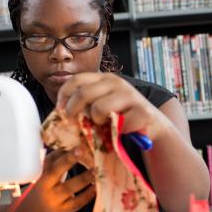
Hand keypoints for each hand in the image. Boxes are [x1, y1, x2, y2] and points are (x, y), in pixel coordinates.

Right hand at [35, 149, 95, 211]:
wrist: (36, 205)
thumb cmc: (45, 181)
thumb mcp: (45, 168)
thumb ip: (56, 157)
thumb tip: (71, 145)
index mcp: (44, 180)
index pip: (56, 169)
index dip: (68, 159)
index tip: (80, 149)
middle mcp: (50, 194)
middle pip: (67, 187)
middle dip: (82, 177)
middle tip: (96, 167)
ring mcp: (58, 205)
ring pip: (74, 198)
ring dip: (87, 187)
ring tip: (97, 175)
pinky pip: (78, 204)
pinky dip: (88, 196)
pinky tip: (96, 187)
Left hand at [56, 72, 171, 140]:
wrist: (152, 125)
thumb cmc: (121, 117)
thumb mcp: (102, 105)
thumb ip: (85, 104)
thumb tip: (59, 113)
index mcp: (105, 79)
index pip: (77, 79)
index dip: (64, 95)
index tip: (60, 110)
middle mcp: (117, 83)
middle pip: (84, 93)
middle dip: (73, 110)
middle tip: (73, 122)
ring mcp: (131, 96)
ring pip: (99, 108)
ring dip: (96, 122)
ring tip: (102, 125)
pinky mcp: (142, 112)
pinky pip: (118, 125)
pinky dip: (116, 133)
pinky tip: (120, 132)